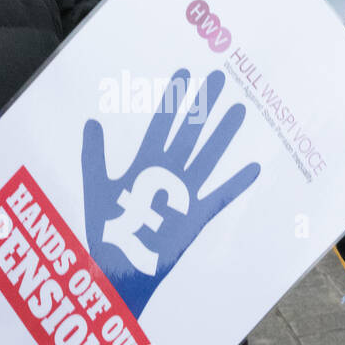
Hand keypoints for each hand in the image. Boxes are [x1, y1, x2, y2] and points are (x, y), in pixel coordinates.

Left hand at [81, 68, 259, 318]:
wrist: (119, 270)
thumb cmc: (106, 231)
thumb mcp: (96, 189)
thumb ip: (94, 157)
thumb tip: (91, 122)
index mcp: (144, 165)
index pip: (162, 124)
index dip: (172, 100)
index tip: (183, 74)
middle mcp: (168, 175)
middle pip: (189, 133)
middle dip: (202, 106)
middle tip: (218, 79)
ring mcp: (183, 195)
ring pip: (206, 157)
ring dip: (221, 135)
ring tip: (237, 110)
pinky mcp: (194, 217)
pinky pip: (219, 197)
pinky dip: (235, 184)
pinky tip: (253, 168)